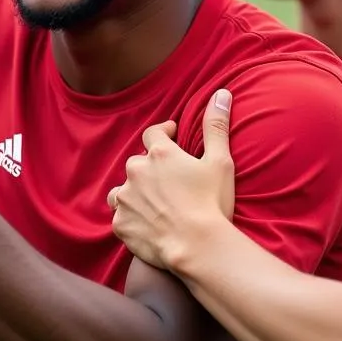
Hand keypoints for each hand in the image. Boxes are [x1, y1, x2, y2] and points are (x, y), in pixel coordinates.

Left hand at [108, 90, 234, 269]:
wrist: (197, 248)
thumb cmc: (212, 204)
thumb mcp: (220, 162)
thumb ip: (216, 125)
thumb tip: (221, 93)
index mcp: (159, 153)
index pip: (154, 133)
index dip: (164, 133)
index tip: (173, 136)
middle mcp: (135, 171)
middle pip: (138, 162)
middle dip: (151, 167)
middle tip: (170, 180)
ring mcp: (124, 198)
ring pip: (123, 189)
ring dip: (135, 192)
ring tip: (154, 203)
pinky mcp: (120, 224)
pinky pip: (121, 216)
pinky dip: (132, 217)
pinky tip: (147, 224)